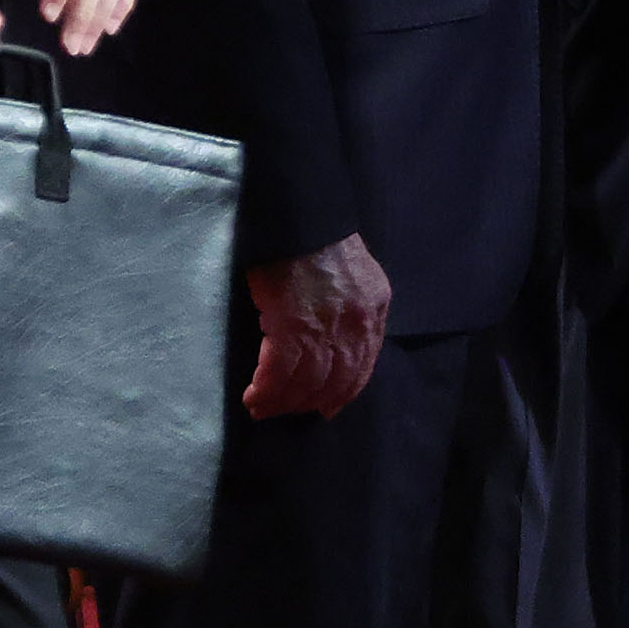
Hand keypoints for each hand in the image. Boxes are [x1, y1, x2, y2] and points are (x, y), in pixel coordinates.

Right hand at [242, 233, 391, 419]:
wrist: (300, 216)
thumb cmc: (320, 238)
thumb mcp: (356, 272)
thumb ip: (354, 306)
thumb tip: (338, 337)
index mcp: (375, 307)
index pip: (363, 366)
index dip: (343, 392)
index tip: (327, 408)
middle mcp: (357, 324)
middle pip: (336, 381)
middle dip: (309, 403)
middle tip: (287, 411)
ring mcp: (326, 328)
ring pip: (307, 383)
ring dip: (283, 402)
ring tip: (263, 408)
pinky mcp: (293, 327)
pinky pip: (280, 374)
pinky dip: (266, 391)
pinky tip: (254, 397)